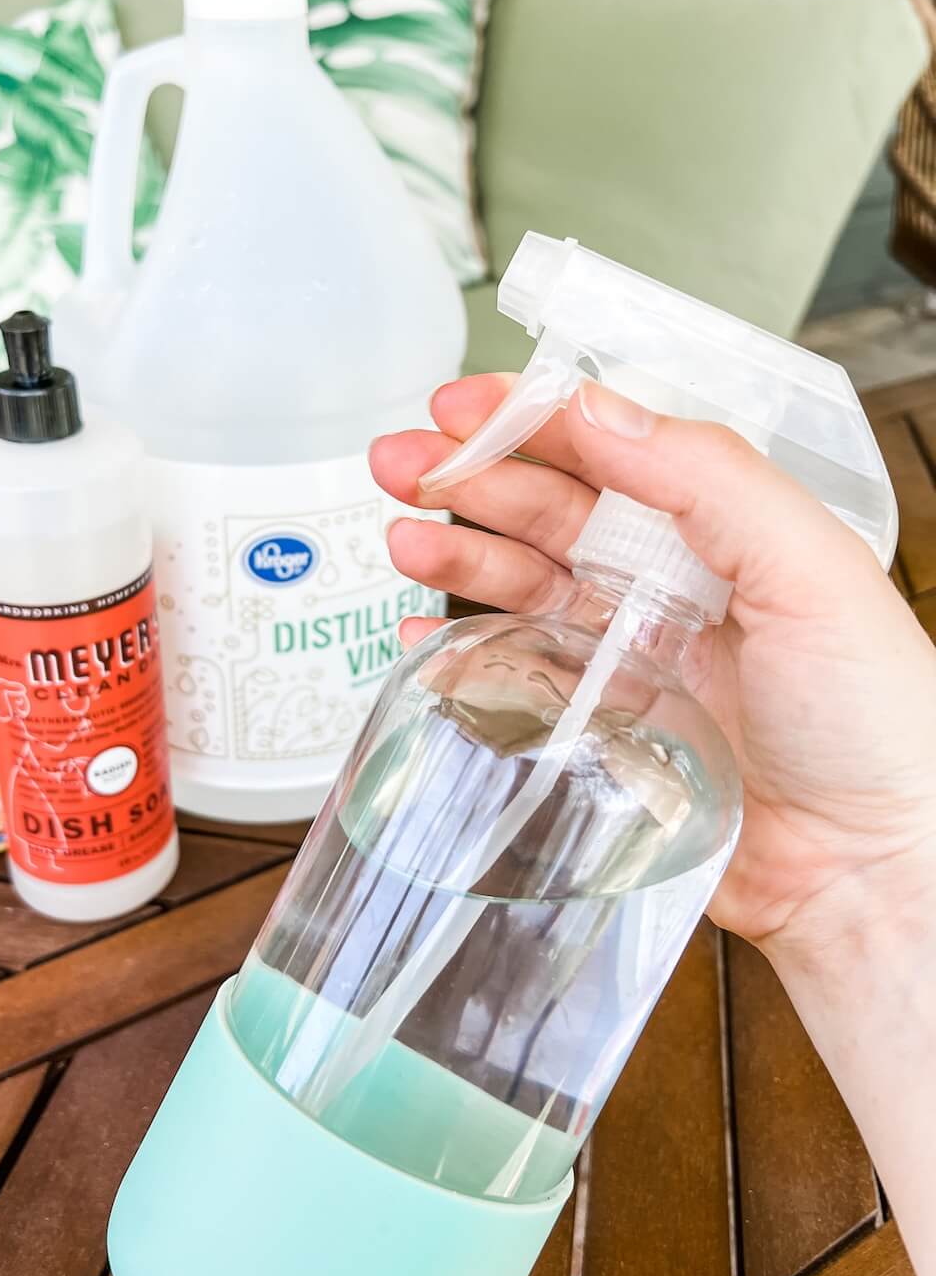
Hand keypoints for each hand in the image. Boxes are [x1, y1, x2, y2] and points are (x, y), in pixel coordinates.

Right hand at [369, 374, 935, 953]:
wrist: (870, 870)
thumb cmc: (875, 721)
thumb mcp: (811, 567)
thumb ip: (709, 478)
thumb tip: (602, 412)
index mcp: (723, 533)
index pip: (612, 452)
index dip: (532, 421)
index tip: (462, 405)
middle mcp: (672, 588)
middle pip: (551, 513)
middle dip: (469, 477)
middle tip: (399, 460)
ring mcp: (631, 661)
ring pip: (522, 588)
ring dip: (456, 555)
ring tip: (402, 540)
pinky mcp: (601, 733)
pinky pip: (513, 681)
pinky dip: (459, 658)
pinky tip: (421, 641)